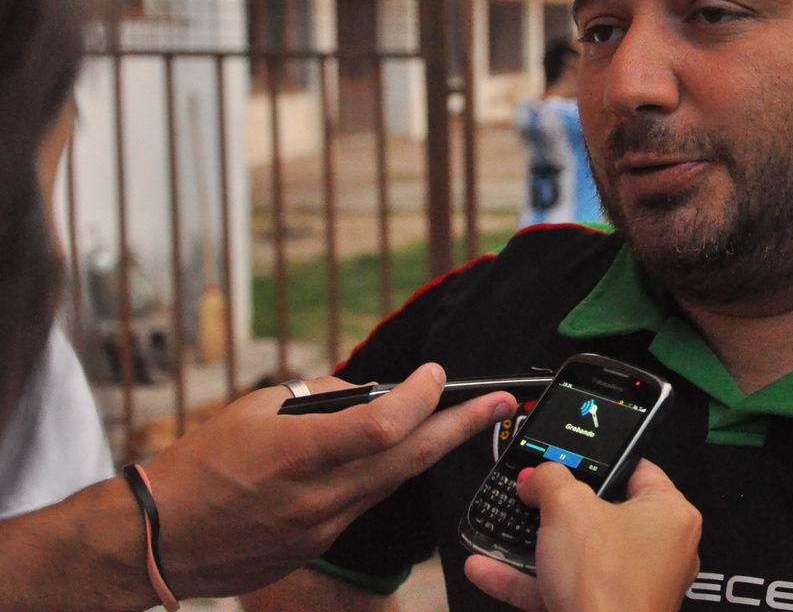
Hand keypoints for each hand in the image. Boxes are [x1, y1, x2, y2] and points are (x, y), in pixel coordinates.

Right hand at [144, 362, 515, 597]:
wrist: (160, 538)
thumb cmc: (201, 463)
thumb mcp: (254, 409)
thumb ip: (318, 397)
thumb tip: (370, 392)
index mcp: (297, 452)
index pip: (382, 426)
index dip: (420, 398)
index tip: (438, 375)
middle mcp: (317, 495)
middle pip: (408, 459)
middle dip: (462, 427)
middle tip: (502, 403)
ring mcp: (321, 527)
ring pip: (393, 483)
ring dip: (432, 449)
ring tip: (467, 420)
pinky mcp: (318, 547)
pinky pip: (365, 504)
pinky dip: (385, 475)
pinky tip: (397, 454)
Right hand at [464, 459, 700, 611]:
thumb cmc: (603, 578)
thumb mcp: (566, 507)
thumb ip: (549, 479)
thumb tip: (536, 477)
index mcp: (670, 514)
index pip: (637, 470)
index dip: (599, 460)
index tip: (567, 457)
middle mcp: (661, 550)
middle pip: (603, 514)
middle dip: (559, 506)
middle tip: (532, 492)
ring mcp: (634, 586)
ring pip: (579, 555)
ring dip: (536, 545)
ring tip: (503, 525)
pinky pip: (566, 588)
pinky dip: (530, 580)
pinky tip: (486, 568)